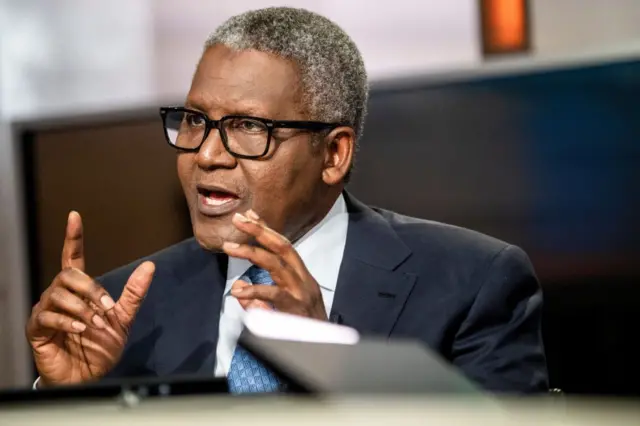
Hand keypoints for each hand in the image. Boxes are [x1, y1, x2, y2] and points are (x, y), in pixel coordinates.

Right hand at [25, 211, 154, 386]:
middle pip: (69, 274)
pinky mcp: (37, 329)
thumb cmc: (100, 348)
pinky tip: (79, 329)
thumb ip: (134, 293)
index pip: (73, 257)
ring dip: (83, 308)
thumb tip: (150, 266)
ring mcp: (46, 311)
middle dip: (91, 288)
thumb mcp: (123, 319)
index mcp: (79, 291)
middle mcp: (60, 295)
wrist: (87, 377)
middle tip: (108, 307)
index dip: (73, 237)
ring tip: (96, 325)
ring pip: (59, 293)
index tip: (75, 216)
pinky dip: (66, 320)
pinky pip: (47, 316)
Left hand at [222, 210, 327, 320]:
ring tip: (229, 248)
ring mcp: (300, 292)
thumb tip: (238, 288)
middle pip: (282, 247)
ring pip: (276, 264)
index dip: (266, 229)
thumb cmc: (304, 327)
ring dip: (251, 253)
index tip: (248, 215)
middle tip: (238, 219)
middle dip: (259, 231)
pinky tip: (238, 291)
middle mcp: (303, 279)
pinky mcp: (296, 308)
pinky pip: (274, 296)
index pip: (283, 246)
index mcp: (301, 275)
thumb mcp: (282, 308)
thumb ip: (259, 299)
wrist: (325, 347)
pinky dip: (255, 291)